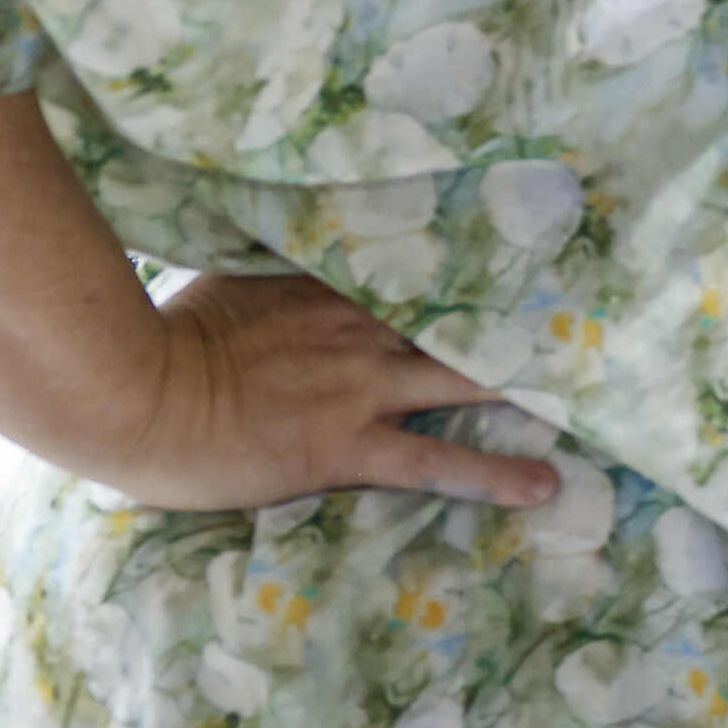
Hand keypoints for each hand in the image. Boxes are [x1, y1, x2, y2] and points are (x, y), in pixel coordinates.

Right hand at [91, 274, 563, 516]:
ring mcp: (360, 388)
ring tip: (597, 395)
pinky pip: (436, 462)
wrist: (129, 397)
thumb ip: (275, 269)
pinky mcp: (347, 447)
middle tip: (598, 319)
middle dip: (529, 320)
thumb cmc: (161, 341)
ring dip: (532, 389)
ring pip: (467, 382)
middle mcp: (361, 329)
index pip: (425, 270)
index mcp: (329, 288)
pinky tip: (545, 486)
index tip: (540, 256)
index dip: (481, 270)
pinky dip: (494, 475)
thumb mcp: (227, 283)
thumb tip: (291, 241)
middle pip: (464, 319)